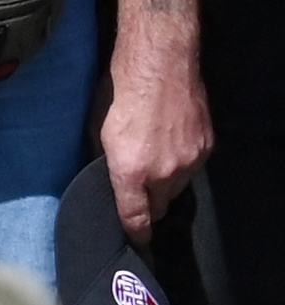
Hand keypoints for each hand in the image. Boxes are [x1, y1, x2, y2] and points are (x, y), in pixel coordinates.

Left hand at [107, 34, 213, 248]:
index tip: (134, 240)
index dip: (135, 232)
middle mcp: (164, 172)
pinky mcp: (206, 146)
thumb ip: (104, 161)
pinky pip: (192, 167)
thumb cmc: (121, 93)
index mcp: (132, 172)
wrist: (161, 65)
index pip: (136, 217)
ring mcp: (190, 159)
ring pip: (178, 187)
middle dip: (150, 205)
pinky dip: (181, 165)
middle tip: (139, 200)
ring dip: (166, 184)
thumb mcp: (98, 132)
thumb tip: (105, 177)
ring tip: (154, 169)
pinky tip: (169, 151)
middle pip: (160, 205)